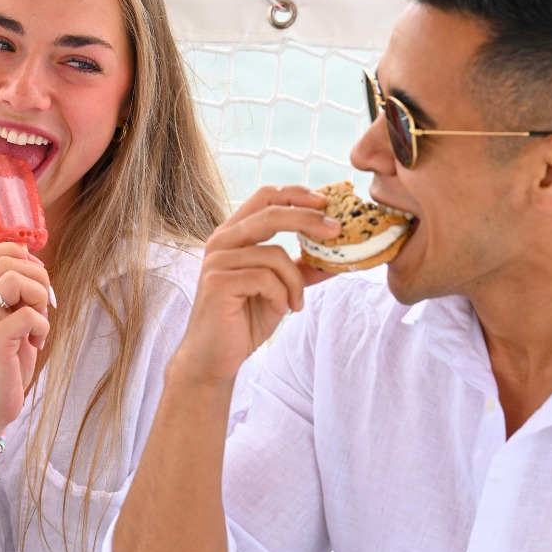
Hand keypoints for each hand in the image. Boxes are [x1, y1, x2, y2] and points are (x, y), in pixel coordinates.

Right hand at [0, 242, 51, 442]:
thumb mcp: (3, 325)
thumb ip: (14, 298)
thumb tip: (35, 266)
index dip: (16, 253)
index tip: (33, 275)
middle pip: (8, 261)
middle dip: (38, 276)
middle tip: (43, 303)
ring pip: (17, 280)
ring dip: (40, 297)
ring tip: (39, 322)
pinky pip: (30, 314)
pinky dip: (43, 327)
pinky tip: (37, 343)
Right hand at [174, 186, 337, 386]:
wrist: (214, 357)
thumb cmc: (244, 320)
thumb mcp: (280, 290)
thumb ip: (301, 269)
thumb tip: (337, 256)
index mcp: (234, 234)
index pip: (265, 196)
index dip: (296, 194)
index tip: (326, 202)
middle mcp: (222, 241)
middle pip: (270, 214)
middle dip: (308, 220)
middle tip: (336, 232)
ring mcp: (217, 261)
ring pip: (274, 254)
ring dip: (294, 282)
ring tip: (295, 304)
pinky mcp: (218, 283)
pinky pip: (265, 279)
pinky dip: (281, 296)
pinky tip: (280, 310)